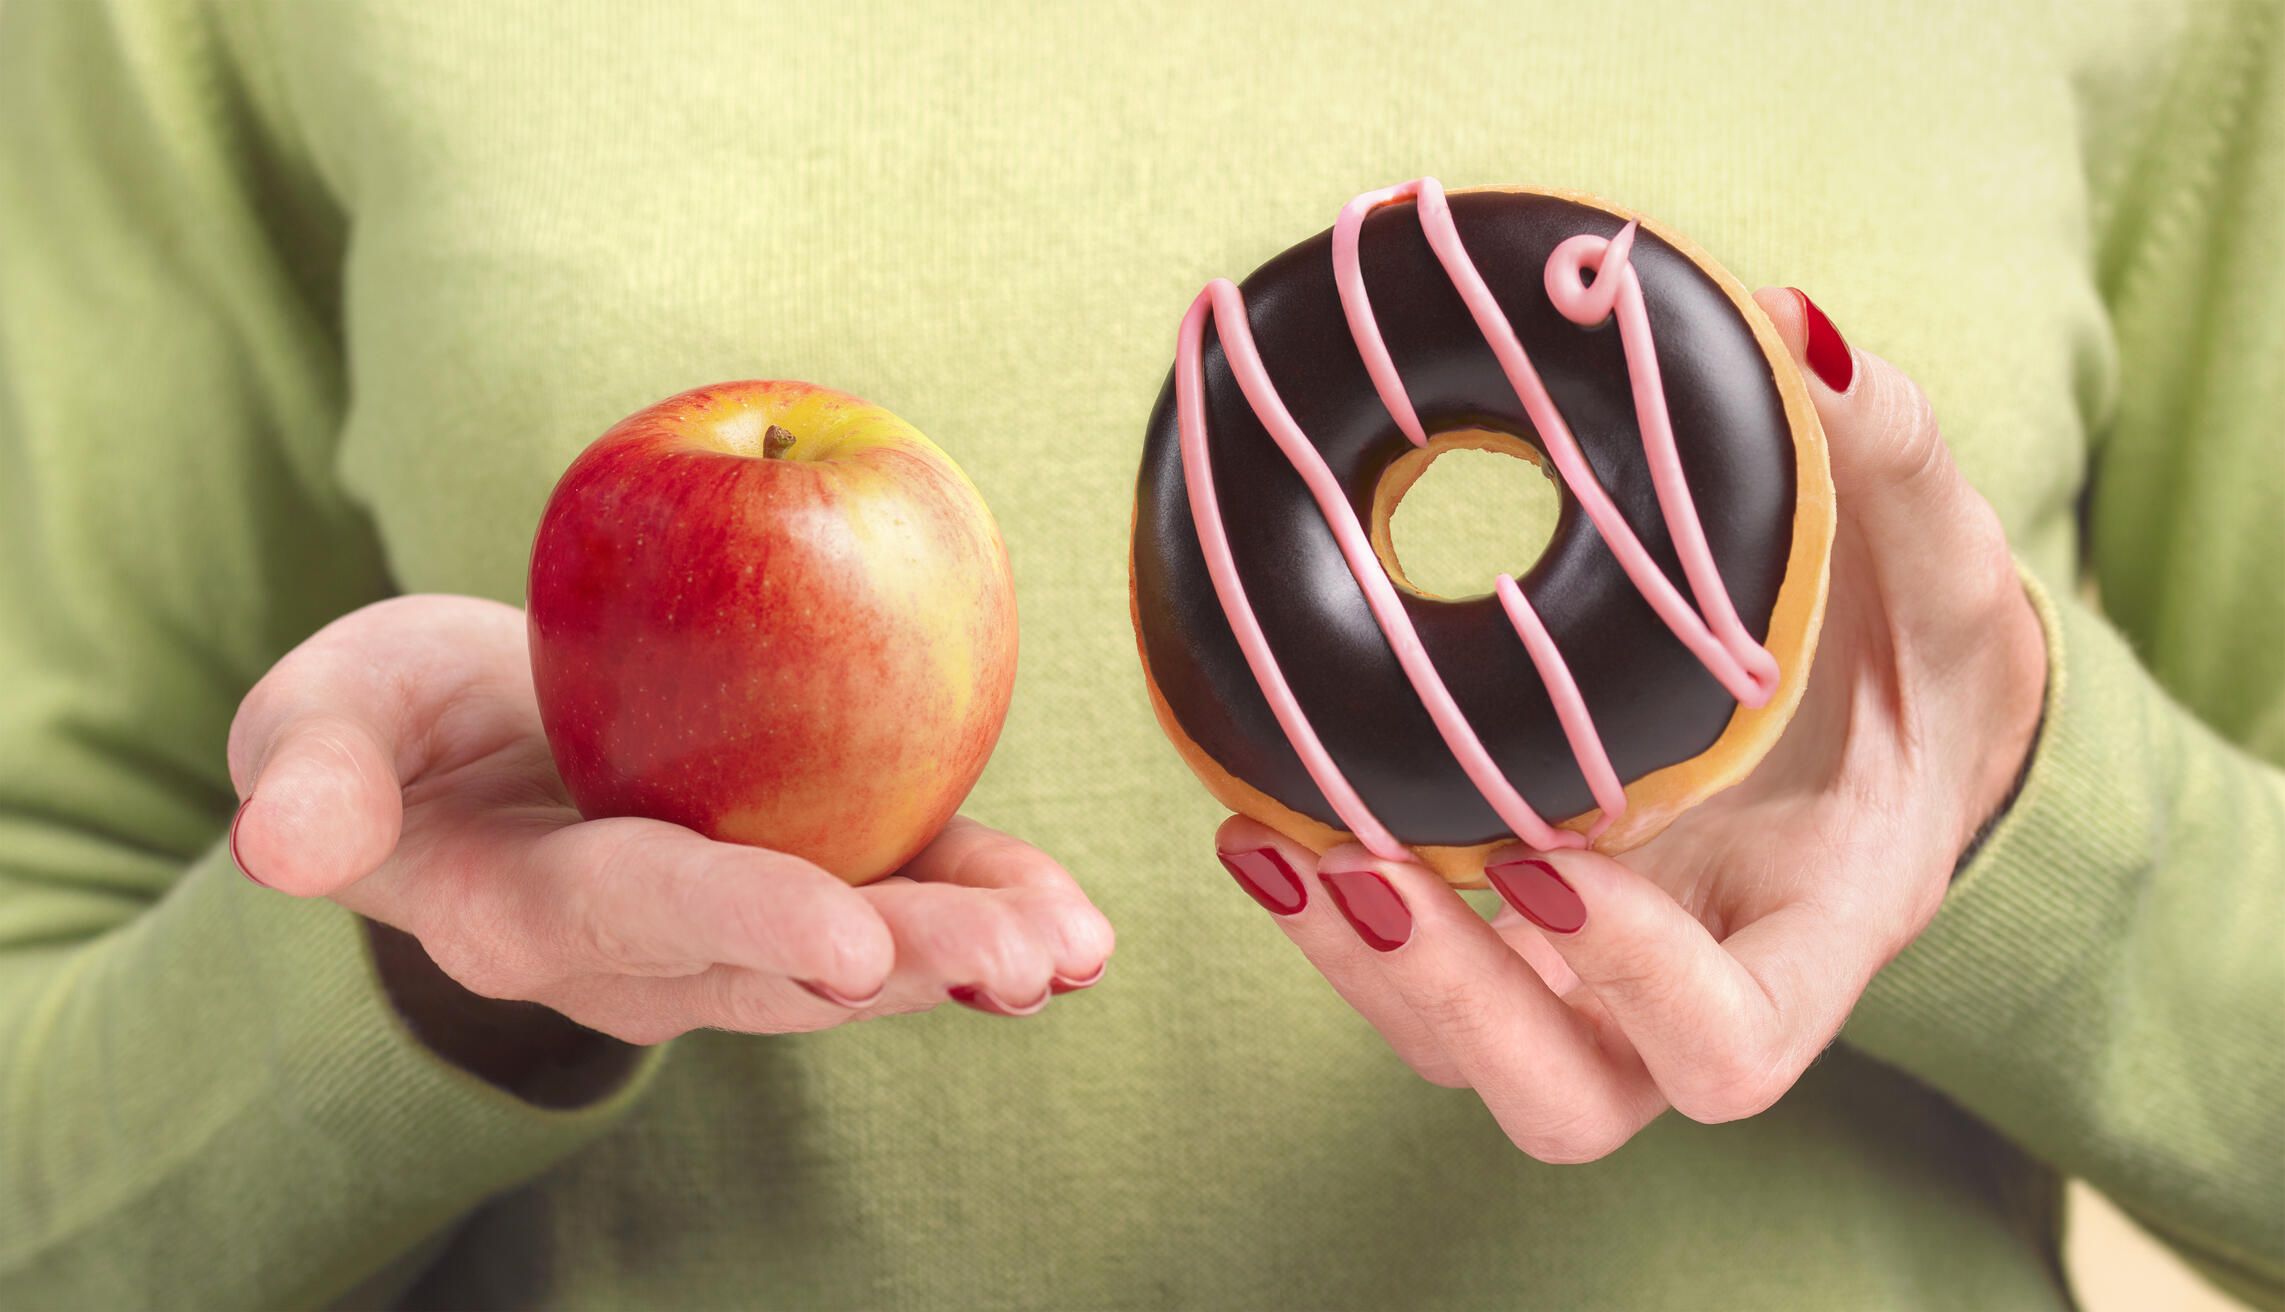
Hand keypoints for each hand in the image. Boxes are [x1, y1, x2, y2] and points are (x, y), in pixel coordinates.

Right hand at [227, 596, 1112, 1071]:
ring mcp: (738, 929)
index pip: (644, 912)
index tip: (845, 937)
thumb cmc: (394, 728)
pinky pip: (902, 894)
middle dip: (909, 964)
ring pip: (863, 954)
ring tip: (1075, 951)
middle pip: (784, 961)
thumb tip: (279, 843)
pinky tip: (1073, 923)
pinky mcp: (809, 875)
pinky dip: (984, 902)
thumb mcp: (323, 719)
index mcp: (531, 911)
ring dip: (972, 953)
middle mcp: (649, 952)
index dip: (745, 920)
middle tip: (1021, 961)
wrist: (473, 747)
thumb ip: (313, 773)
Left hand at [1214, 287, 2045, 1160]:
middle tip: (1362, 866)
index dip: (1639, 987)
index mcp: (1817, 929)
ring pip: (1461, 1053)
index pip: (1736, 1046)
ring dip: (1360, 966)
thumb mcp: (1944, 555)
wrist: (1890, 716)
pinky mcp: (1526, 936)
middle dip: (1451, 1001)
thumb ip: (1889, 452)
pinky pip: (1418, 971)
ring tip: (1266, 840)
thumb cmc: (1926, 650)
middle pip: (1565, 1097)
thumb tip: (1792, 324)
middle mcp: (1698, 983)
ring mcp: (1599, 979)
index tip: (1554, 854)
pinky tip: (1257, 815)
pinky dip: (1336, 914)